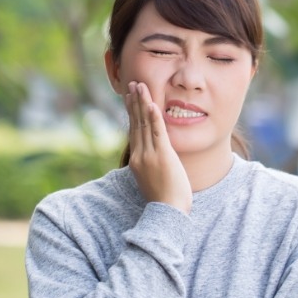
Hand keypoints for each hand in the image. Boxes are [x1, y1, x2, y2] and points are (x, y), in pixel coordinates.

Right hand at [125, 81, 191, 214]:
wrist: (167, 213)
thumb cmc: (164, 200)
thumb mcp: (152, 179)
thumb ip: (150, 165)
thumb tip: (153, 158)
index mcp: (136, 160)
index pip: (133, 131)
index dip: (132, 113)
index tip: (130, 98)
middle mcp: (140, 155)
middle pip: (136, 123)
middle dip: (135, 102)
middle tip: (133, 84)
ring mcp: (149, 155)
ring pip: (145, 124)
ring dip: (143, 103)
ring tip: (140, 87)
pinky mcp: (162, 156)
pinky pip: (158, 132)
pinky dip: (154, 117)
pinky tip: (152, 104)